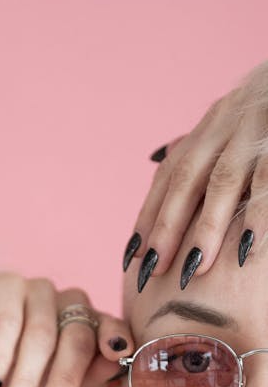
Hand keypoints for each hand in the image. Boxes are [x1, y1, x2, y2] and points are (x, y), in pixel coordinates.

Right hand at [0, 273, 132, 386]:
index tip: (117, 353)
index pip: (113, 328)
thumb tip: (116, 360)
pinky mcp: (5, 285)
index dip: (115, 338)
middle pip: (76, 338)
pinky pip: (5, 321)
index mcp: (96, 326)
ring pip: (41, 333)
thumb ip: (90, 380)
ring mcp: (41, 290)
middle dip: (62, 383)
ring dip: (25, 379)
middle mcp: (73, 302)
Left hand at [124, 59, 267, 289]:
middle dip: (167, 226)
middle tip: (152, 270)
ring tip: (194, 268)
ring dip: (207, 227)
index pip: (170, 173)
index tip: (132, 255)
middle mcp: (228, 122)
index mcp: (212, 123)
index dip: (149, 214)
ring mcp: (256, 127)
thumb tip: (161, 156)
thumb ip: (201, 140)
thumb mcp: (234, 116)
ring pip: (224, 181)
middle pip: (187, 178)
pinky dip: (258, 214)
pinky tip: (247, 249)